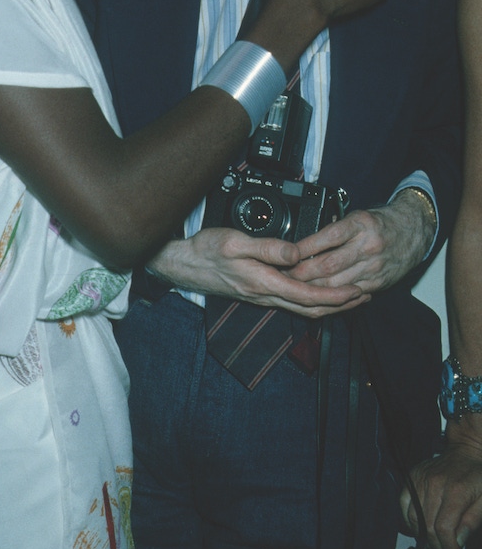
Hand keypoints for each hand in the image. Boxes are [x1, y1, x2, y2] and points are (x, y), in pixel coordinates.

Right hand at [148, 228, 369, 315]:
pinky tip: (318, 292)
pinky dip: (311, 300)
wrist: (183, 264)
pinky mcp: (258, 292)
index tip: (357, 291)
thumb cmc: (206, 250)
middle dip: (341, 304)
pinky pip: (291, 301)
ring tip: (350, 296)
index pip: (308, 294)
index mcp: (264, 282)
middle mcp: (265, 294)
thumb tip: (297, 253)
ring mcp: (261, 295)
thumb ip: (267, 247)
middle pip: (310, 307)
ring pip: (302, 307)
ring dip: (329, 304)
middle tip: (365, 295)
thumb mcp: (235, 241)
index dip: (336, 296)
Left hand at [290, 191, 433, 294]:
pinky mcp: (378, 283)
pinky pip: (350, 294)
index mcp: (360, 224)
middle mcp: (367, 246)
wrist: (414, 232)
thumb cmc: (380, 222)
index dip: (304, 248)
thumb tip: (306, 242)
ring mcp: (373, 267)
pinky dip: (332, 297)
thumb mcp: (357, 216)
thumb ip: (334, 228)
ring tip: (294, 287)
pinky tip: (317, 297)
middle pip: (328, 265)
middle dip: (302, 273)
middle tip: (283, 275)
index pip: (327, 237)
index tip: (286, 254)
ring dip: (312, 288)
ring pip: (336, 284)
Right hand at [404, 441, 481, 548]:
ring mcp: (420, 479)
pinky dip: (409, 520)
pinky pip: (403, 504)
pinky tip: (422, 529)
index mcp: (456, 490)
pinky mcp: (412, 477)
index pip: (444, 530)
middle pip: (427, 528)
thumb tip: (458, 542)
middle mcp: (434, 484)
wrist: (467, 450)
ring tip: (438, 546)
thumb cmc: (478, 475)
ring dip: (425, 539)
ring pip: (414, 519)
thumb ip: (472, 521)